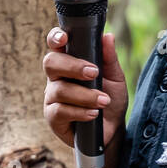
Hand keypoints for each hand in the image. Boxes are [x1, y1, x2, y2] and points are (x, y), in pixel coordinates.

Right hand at [43, 27, 127, 149]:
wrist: (112, 130)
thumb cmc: (110, 99)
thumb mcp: (115, 78)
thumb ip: (109, 58)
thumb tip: (108, 36)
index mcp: (69, 63)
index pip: (55, 45)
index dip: (55, 38)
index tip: (64, 38)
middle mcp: (56, 78)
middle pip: (51, 63)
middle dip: (73, 67)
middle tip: (93, 73)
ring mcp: (52, 97)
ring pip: (60, 90)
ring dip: (85, 95)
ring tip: (104, 101)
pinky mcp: (53, 117)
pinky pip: (60, 111)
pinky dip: (79, 112)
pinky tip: (93, 114)